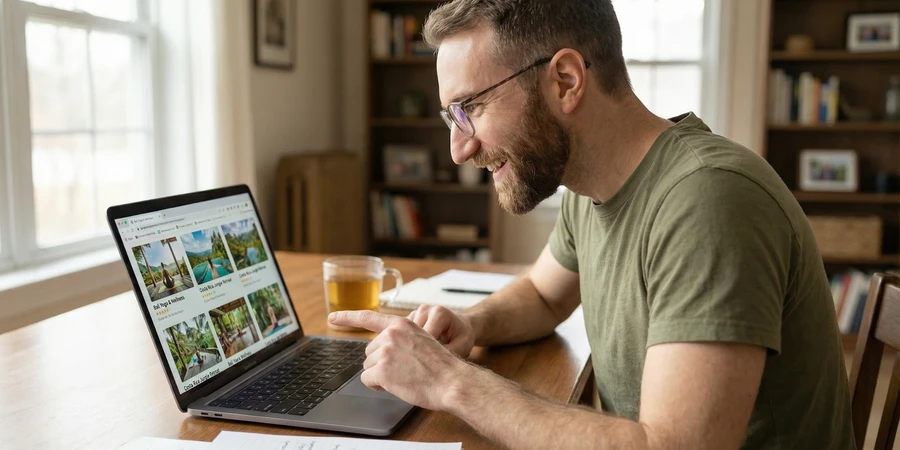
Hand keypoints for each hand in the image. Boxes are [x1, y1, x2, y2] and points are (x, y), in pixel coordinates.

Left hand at [329, 310, 470, 410]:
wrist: (451, 380)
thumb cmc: (441, 367)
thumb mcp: (422, 341)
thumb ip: (401, 340)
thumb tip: (381, 351)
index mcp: (401, 324)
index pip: (369, 317)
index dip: (347, 317)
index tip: (332, 317)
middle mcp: (391, 334)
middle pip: (370, 351)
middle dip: (381, 363)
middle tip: (403, 370)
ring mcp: (386, 351)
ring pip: (368, 367)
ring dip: (381, 375)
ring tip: (404, 377)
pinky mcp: (382, 370)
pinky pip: (368, 380)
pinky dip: (378, 386)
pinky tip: (396, 385)